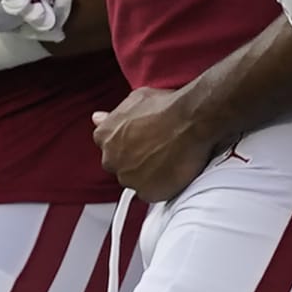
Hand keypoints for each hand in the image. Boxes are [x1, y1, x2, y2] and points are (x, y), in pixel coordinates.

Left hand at [92, 87, 215, 202]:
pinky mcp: (148, 192)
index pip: (109, 146)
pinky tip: (173, 170)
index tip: (141, 140)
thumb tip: (98, 118)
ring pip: (136, 180)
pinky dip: (161, 186)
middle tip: (158, 148)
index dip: (128, 143)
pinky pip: (152, 193)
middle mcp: (111, 159)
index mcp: (105, 136)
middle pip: (121, 165)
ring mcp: (129, 178)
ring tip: (169, 157)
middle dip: (136, 159)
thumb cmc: (168, 106)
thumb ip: (113, 115)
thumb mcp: (136, 99)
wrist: (192, 118)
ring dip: (148, 173)